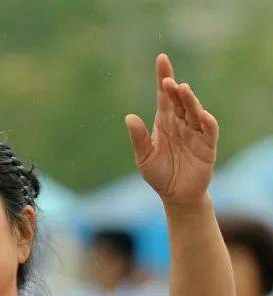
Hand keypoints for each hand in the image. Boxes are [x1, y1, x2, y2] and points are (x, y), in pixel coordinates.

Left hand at [125, 53, 218, 206]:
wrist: (175, 194)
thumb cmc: (158, 173)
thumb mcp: (144, 156)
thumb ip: (138, 138)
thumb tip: (128, 117)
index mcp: (164, 121)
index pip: (164, 95)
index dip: (163, 76)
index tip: (161, 58)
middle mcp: (181, 122)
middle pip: (179, 99)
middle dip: (175, 88)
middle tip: (168, 80)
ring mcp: (195, 131)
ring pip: (194, 110)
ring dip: (189, 100)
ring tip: (182, 89)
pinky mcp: (207, 144)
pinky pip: (208, 129)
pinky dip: (205, 121)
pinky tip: (199, 114)